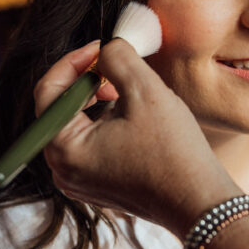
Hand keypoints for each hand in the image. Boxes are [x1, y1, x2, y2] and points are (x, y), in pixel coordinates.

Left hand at [34, 39, 238, 238]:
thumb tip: (107, 47)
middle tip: (117, 67)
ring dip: (97, 100)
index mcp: (64, 148)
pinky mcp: (96, 186)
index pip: (49, 90)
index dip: (74, 61)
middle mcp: (63, 169)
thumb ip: (118, 57)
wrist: (199, 202)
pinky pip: (89, 143)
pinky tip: (134, 117)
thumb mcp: (145, 91)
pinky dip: (105, 122)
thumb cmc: (174, 151)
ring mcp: (78, 181)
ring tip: (130, 92)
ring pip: (76, 124)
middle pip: (61, 108)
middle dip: (87, 80)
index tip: (101, 46)